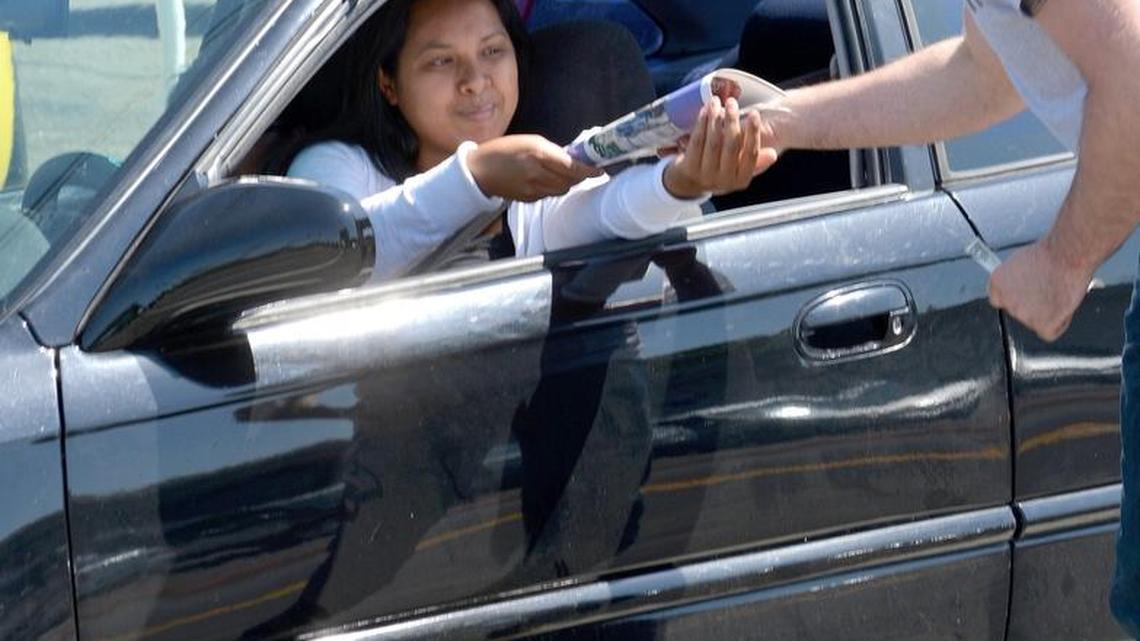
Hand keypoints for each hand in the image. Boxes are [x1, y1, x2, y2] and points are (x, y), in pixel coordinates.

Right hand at [467, 135, 601, 201]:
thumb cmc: (505, 150)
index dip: (588, 170)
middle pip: (570, 181)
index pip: (571, 166)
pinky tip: (544, 180)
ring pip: (561, 190)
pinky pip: (548, 195)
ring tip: (561, 173)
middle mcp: (536, 173)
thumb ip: (552, 151)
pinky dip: (552, 188)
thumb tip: (573, 159)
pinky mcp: (528, 199)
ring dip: (566, 182)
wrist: (480, 170)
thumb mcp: (530, 141)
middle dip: (579, 176)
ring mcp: (532, 189)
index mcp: (538, 153)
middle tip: (582, 169)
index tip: (600, 169)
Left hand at [662, 96, 778, 198]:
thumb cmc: (721, 170)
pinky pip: (697, 141)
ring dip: (715, 118)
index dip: (754, 134)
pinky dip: (701, 123)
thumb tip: (773, 154)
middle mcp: (724, 181)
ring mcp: (705, 175)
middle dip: (732, 121)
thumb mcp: (740, 169)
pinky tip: (705, 110)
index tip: (755, 114)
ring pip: (713, 142)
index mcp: (741, 180)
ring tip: (716, 101)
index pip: (751, 156)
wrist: (690, 184)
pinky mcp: (689, 168)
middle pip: (731, 147)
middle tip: (732, 102)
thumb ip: (756, 161)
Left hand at [987, 240, 1095, 341]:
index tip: (1026, 294)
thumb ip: (1013, 280)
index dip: (1017, 297)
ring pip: (1035, 323)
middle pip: (1019, 312)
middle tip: (1048, 292)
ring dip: (1047, 314)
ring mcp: (1023, 316)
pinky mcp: (1042, 325)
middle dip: (1033, 305)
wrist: (1066, 256)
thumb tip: (1019, 287)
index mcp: (997, 284)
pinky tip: (1063, 308)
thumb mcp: (1019, 261)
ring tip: (1058, 294)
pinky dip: (1059, 324)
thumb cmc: (1049, 254)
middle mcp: (1007, 303)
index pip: (1000, 301)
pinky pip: (1050, 332)